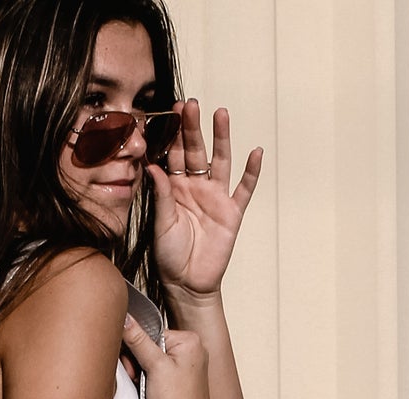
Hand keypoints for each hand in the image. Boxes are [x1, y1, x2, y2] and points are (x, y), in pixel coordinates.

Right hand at [120, 312, 209, 398]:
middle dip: (139, 362)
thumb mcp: (154, 366)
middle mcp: (192, 350)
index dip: (137, 348)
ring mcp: (188, 366)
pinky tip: (150, 391)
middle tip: (138, 378)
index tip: (133, 364)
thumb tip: (125, 318)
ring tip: (145, 387)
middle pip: (151, 345)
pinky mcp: (182, 380)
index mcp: (190, 340)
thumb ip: (138, 340)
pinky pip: (159, 372)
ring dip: (142, 373)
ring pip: (153, 360)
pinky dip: (150, 380)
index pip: (152, 332)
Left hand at [148, 99, 262, 302]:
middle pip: (196, 150)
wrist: (187, 283)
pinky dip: (251, 171)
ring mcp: (216, 197)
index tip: (168, 111)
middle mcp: (195, 187)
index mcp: (174, 188)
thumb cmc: (169, 255)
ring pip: (221, 161)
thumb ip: (160, 195)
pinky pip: (244, 189)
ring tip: (221, 114)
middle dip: (193, 127)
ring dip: (221, 138)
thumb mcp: (160, 224)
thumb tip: (152, 166)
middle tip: (190, 104)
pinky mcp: (232, 212)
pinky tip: (255, 152)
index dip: (172, 133)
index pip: (173, 154)